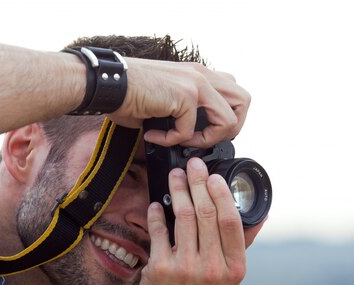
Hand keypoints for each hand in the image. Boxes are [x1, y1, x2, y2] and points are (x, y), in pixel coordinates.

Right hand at [110, 59, 249, 147]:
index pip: (232, 92)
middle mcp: (201, 75)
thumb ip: (182, 112)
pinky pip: (190, 131)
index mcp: (198, 74)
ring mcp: (196, 83)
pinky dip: (172, 140)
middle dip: (230, 128)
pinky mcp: (185, 95)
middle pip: (243, 101)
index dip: (224, 117)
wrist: (110, 84)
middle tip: (205, 139)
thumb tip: (184, 136)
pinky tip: (154, 136)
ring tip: (183, 141)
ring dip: (208, 138)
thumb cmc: (128, 92)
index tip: (203, 131)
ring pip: (229, 119)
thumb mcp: (165, 100)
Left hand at [136, 157, 260, 284]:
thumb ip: (241, 245)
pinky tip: (156, 204)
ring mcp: (185, 268)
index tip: (214, 176)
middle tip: (192, 166)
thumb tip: (260, 215)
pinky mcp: (161, 268)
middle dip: (198, 182)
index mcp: (234, 268)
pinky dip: (157, 213)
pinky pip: (159, 231)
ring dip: (177, 190)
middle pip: (206, 213)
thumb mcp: (229, 277)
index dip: (222, 193)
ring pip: (182, 216)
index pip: (231, 220)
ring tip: (174, 176)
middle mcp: (212, 267)